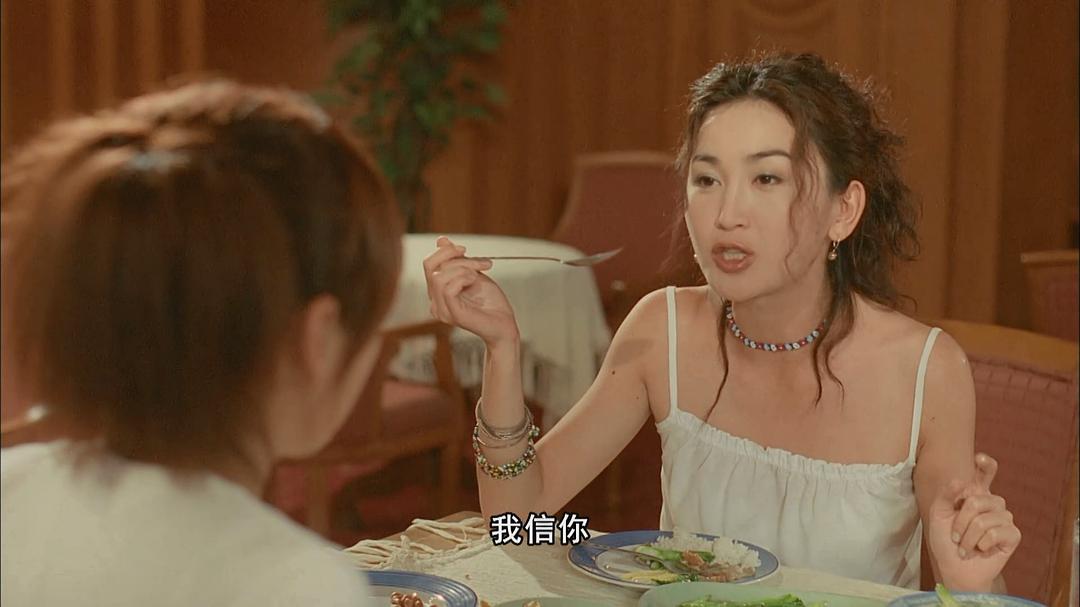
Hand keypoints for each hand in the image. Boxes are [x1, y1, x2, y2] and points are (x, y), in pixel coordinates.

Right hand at [423, 236, 518, 346]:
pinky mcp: (452, 314)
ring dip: (463, 268)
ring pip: (439, 276)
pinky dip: (463, 278)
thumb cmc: (490, 301)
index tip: (464, 249)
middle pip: (431, 267)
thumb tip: (441, 240)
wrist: (504, 323)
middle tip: (479, 262)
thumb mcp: (472, 273)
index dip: (445, 251)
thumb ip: (456, 260)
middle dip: (455, 257)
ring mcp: (442, 310)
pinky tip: (474, 281)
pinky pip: (448, 288)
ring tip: (478, 275)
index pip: (429, 264)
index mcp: (438, 293)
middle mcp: (435, 302)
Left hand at [928, 453, 1021, 590]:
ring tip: (965, 546)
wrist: (955, 567)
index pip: (986, 473)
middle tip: (955, 536)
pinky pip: (996, 533)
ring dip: (968, 537)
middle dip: (961, 521)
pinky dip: (981, 544)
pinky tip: (980, 550)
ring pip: (985, 519)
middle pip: (979, 500)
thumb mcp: (939, 514)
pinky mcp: (1013, 535)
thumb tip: (961, 480)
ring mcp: (1005, 518)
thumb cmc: (946, 540)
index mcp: (975, 494)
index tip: (979, 458)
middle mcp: (993, 503)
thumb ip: (946, 495)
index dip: (986, 464)